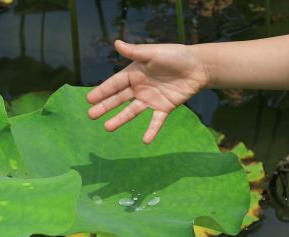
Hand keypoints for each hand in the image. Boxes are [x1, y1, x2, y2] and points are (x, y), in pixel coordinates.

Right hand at [86, 40, 209, 143]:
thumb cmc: (176, 55)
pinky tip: (145, 141)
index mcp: (134, 73)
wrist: (199, 66)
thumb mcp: (153, 53)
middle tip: (91, 115)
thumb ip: (135, 52)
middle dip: (105, 107)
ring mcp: (150, 99)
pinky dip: (151, 131)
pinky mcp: (164, 107)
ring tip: (108, 128)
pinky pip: (156, 121)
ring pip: (132, 112)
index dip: (102, 91)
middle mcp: (139, 88)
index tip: (89, 99)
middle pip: (119, 99)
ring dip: (120, 120)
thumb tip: (116, 43)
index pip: (115, 84)